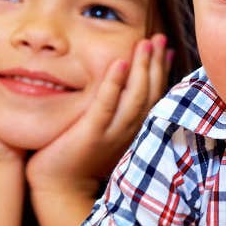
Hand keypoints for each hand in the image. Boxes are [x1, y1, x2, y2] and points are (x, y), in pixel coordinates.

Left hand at [26, 34, 169, 195]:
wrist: (59, 187)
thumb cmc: (76, 158)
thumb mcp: (102, 133)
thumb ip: (114, 112)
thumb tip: (121, 88)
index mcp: (133, 130)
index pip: (153, 95)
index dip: (161, 71)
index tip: (167, 49)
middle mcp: (129, 131)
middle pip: (150, 92)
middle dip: (156, 63)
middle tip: (160, 38)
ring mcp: (112, 133)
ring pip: (135, 96)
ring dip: (142, 68)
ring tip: (146, 44)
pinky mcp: (92, 133)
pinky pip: (106, 105)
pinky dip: (114, 84)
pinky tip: (119, 63)